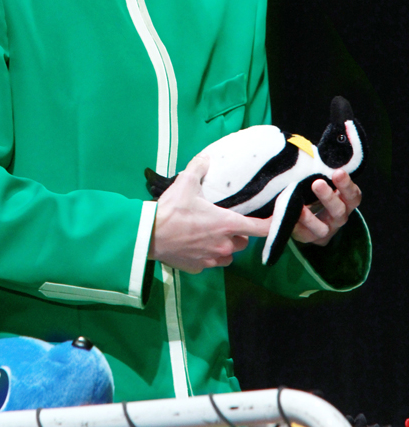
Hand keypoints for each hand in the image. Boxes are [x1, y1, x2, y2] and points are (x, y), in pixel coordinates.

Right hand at [148, 154, 271, 273]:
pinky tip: (194, 245)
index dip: (271, 225)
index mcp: (226, 224)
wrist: (149, 235)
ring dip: (225, 246)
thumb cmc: (172, 209)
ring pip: (228, 255)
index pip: (260, 228)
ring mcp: (211, 259)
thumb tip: (206, 159)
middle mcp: (224, 244)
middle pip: (243, 242)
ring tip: (210, 235)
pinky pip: (210, 263)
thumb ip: (199, 168)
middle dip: (238, 233)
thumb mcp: (186, 182)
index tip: (277, 222)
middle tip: (223, 222)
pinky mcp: (198, 268)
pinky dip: (207, 255)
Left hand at [291, 170, 361, 247]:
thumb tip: (303, 146)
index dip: (347, 185)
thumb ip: (317, 166)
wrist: (309, 217)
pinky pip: (302, 235)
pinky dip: (294, 226)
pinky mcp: (308, 239)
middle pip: (339, 210)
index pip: (352, 195)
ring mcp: (324, 230)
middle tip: (317, 183)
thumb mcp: (319, 177)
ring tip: (299, 206)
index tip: (338, 172)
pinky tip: (286, 216)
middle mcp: (338, 217)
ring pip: (321, 227)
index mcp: (344, 200)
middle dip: (328, 197)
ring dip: (310, 217)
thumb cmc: (315, 189)